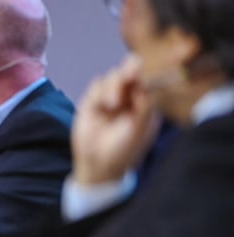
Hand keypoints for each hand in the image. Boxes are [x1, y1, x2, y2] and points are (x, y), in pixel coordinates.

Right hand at [71, 55, 160, 184]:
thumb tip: (141, 85)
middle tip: (129, 73)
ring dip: (113, 86)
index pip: (145, 81)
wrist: (99, 164)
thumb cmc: (125, 150)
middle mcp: (127, 99)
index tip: (140, 73)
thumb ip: (145, 105)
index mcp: (143, 104)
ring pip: (111, 77)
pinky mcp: (91, 102)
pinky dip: (100, 92)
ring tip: (112, 104)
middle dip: (128, 72)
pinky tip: (103, 106)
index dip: (143, 74)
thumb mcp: (141, 128)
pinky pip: (96, 85)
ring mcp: (109, 99)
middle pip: (128, 73)